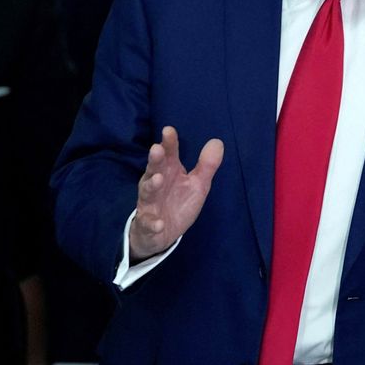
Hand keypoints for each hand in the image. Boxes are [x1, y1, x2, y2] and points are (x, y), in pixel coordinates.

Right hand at [129, 126, 222, 260]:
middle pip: (154, 169)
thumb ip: (207, 165)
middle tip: (156, 149)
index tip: (169, 130)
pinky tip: (158, 223)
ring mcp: (149, 203)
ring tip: (158, 179)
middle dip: (155, 160)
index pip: (168, 154)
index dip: (169, 143)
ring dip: (152, 185)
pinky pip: (148, 223)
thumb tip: (217, 141)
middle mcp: (156, 184)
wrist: (161, 234)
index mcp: (169, 171)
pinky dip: (152, 223)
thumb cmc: (178, 202)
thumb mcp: (198, 184)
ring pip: (147, 192)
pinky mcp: (147, 224)